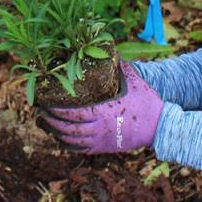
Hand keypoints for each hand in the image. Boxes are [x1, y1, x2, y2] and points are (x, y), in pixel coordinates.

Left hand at [41, 61, 162, 153]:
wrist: (161, 127)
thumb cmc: (148, 103)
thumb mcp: (134, 82)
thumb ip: (120, 67)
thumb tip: (111, 51)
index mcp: (103, 113)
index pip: (73, 114)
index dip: (56, 110)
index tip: (45, 103)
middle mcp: (99, 130)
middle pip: (67, 129)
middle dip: (51, 122)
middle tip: (41, 114)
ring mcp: (102, 141)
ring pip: (72, 142)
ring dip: (56, 134)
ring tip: (46, 125)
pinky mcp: (105, 148)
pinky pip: (81, 150)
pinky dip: (68, 145)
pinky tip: (62, 139)